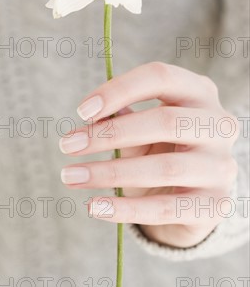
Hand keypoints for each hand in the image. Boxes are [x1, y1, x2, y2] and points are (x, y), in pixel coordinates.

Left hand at [59, 62, 239, 247]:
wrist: (191, 196)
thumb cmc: (160, 149)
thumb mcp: (142, 128)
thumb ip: (120, 119)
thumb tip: (90, 118)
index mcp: (197, 92)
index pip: (160, 77)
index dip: (118, 90)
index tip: (81, 111)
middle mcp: (218, 125)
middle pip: (163, 122)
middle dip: (109, 134)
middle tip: (67, 145)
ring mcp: (220, 167)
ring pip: (163, 169)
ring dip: (109, 173)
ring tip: (70, 176)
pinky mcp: (214, 206)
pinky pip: (165, 209)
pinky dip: (125, 209)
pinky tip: (94, 207)